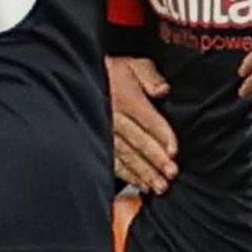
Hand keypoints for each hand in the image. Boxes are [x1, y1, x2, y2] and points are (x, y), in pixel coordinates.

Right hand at [110, 55, 177, 191]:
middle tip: (170, 174)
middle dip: (155, 159)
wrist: (77, 80)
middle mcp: (115, 118)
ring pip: (126, 155)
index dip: (162, 135)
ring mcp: (105, 133)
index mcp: (127, 99)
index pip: (148, 120)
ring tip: (159, 186)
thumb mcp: (132, 65)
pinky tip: (141, 184)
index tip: (174, 151)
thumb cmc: (110, 73)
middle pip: (138, 141)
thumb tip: (163, 89)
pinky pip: (113, 162)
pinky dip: (128, 175)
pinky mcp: (99, 144)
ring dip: (143, 172)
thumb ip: (150, 76)